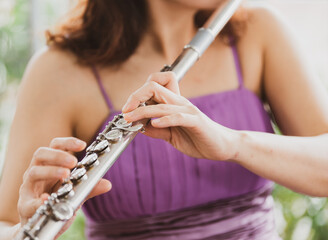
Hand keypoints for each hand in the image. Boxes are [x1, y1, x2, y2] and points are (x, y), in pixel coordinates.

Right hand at [17, 137, 110, 236]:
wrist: (39, 226)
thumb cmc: (56, 203)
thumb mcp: (74, 194)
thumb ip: (88, 188)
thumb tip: (107, 184)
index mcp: (49, 166)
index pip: (54, 146)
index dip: (67, 142)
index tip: (83, 144)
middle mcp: (36, 173)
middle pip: (41, 154)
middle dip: (58, 155)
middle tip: (73, 162)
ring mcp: (28, 189)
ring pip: (33, 173)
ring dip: (50, 172)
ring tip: (66, 175)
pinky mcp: (24, 207)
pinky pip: (29, 202)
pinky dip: (38, 200)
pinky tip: (48, 199)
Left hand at [122, 72, 237, 159]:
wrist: (221, 147)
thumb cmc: (197, 139)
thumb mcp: (171, 136)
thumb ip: (156, 130)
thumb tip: (138, 127)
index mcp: (173, 104)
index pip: (154, 86)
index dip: (137, 94)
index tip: (127, 110)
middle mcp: (179, 102)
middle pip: (154, 87)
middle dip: (136, 97)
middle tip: (125, 111)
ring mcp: (188, 110)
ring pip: (162, 104)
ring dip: (143, 111)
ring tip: (130, 119)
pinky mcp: (196, 121)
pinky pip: (178, 116)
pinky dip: (165, 119)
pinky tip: (155, 124)